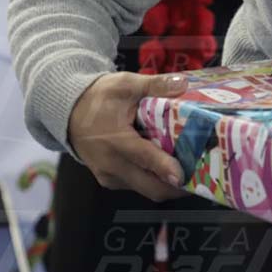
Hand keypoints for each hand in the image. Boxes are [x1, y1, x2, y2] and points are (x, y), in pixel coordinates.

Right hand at [68, 71, 188, 201]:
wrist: (69, 111)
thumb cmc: (98, 97)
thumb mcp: (126, 84)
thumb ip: (155, 84)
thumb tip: (183, 83)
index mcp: (115, 140)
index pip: (144, 158)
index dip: (165, 168)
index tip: (183, 175)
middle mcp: (111, 164)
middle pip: (149, 187)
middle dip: (176, 186)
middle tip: (202, 177)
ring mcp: (109, 175)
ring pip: (145, 189)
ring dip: (167, 184)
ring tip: (192, 171)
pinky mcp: (109, 179)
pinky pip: (136, 185)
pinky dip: (153, 180)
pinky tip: (169, 167)